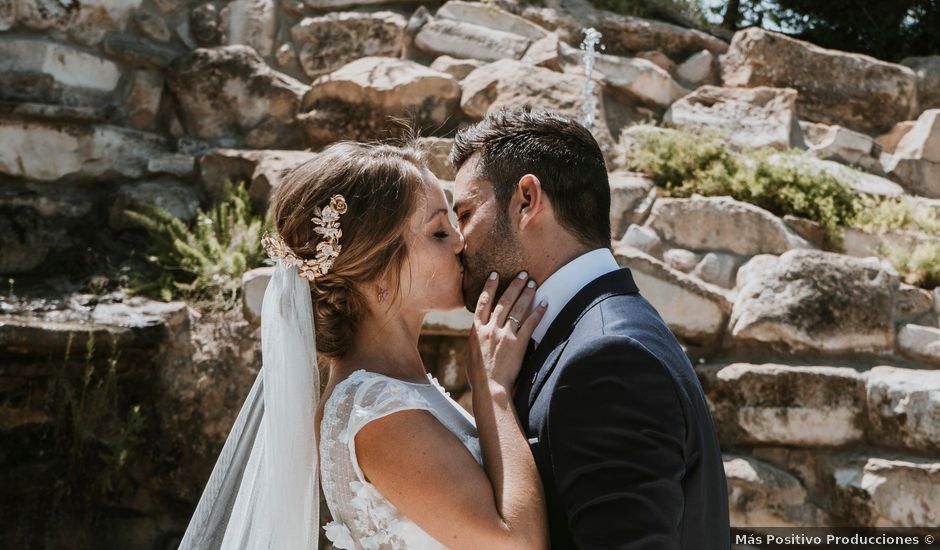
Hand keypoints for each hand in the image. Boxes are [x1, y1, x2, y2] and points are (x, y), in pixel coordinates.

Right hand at [468, 271, 546, 390]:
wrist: (489, 388)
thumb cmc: (478, 377)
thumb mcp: (470, 354)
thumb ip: (475, 341)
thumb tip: (476, 335)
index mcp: (476, 330)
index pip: (483, 303)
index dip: (489, 287)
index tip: (495, 274)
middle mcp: (490, 329)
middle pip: (503, 302)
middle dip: (514, 285)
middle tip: (523, 274)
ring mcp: (504, 335)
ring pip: (517, 309)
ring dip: (526, 294)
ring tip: (533, 283)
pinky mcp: (518, 343)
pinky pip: (530, 324)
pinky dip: (538, 312)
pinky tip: (544, 303)